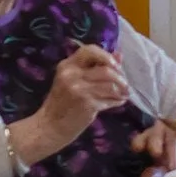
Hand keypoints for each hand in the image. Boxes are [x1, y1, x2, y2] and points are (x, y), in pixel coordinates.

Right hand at [9, 43, 132, 168]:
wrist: (50, 126)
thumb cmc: (62, 102)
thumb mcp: (72, 80)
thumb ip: (95, 67)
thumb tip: (119, 55)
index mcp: (67, 65)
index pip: (90, 50)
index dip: (107, 55)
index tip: (116, 64)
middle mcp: (72, 75)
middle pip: (106, 69)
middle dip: (120, 76)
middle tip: (125, 83)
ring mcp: (79, 90)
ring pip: (111, 85)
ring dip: (122, 89)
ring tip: (125, 93)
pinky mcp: (87, 104)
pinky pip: (110, 99)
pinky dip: (118, 100)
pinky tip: (119, 101)